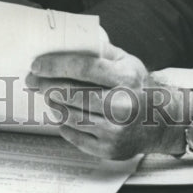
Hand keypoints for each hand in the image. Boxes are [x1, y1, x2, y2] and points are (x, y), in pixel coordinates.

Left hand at [30, 35, 187, 159]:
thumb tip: (69, 42)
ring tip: (47, 94)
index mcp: (127, 78)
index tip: (37, 64)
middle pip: (72, 93)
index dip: (56, 65)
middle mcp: (123, 105)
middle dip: (46, 84)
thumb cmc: (137, 86)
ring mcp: (115, 131)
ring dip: (53, 102)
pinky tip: (61, 112)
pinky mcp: (108, 149)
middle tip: (33, 79)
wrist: (160, 121)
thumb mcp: (126, 61)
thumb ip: (100, 50)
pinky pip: (74, 135)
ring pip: (70, 115)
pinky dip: (63, 123)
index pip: (84, 67)